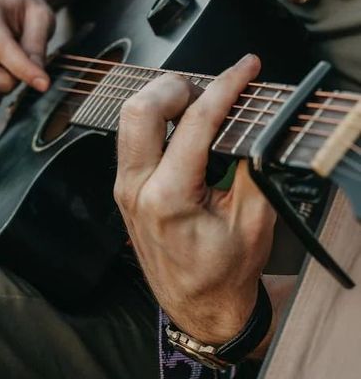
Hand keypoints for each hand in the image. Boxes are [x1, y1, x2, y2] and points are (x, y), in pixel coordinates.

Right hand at [0, 0, 55, 110]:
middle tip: (24, 73)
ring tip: (13, 75)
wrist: (10, 3)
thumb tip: (38, 80)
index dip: (23, 70)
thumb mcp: (41, 18)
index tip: (44, 84)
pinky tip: (2, 86)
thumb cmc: (25, 9)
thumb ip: (37, 47)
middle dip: (6, 82)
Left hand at [114, 55, 276, 346]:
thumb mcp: (253, 221)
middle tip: (209, 87)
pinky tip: (181, 126)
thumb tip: (253, 124)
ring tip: (197, 103)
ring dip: (162, 101)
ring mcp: (126, 191)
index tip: (244, 69)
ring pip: (129, 122)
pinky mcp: (126, 193)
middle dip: (176, 86)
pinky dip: (156, 123)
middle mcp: (137, 191)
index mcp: (168, 199)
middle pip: (139, 109)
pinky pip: (132, 142)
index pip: (194, 122)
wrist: (198, 308)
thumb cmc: (221, 276)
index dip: (225, 86)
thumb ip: (253, 166)